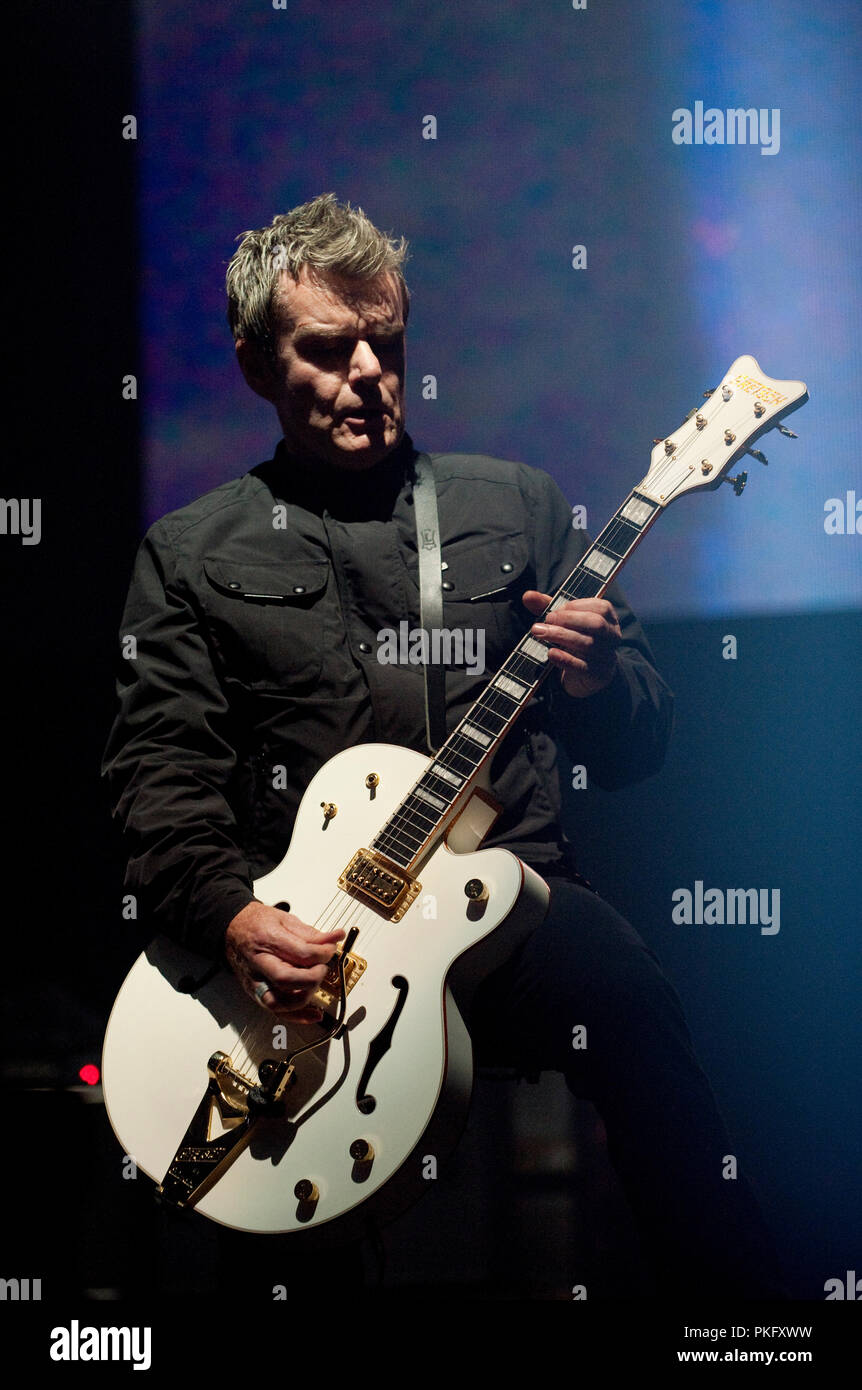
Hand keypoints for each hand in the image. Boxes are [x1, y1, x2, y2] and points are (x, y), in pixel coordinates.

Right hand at [225, 900, 344, 1023]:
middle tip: (322, 968)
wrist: (233, 930)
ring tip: (315, 985)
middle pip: (287, 979)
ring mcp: (255, 981)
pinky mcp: (256, 993)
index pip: (300, 953)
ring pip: (279, 1002)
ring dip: (304, 998)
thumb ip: (311, 933)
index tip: (330, 949)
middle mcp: (259, 963)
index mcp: (267, 939)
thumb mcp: (286, 920)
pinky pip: (276, 1012)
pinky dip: (298, 1017)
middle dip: (312, 977)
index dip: (322, 953)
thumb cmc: (257, 924)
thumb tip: (335, 938)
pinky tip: (314, 1014)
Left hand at [522, 591, 620, 697]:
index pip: (601, 607)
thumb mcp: (563, 621)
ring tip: (540, 633)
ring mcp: (607, 656)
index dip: (576, 607)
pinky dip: (565, 659)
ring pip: (588, 644)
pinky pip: (582, 666)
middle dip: (568, 619)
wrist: (585, 675)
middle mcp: (612, 636)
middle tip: (547, 620)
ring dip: (561, 636)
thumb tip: (528, 595)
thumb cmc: (575, 639)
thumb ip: (547, 607)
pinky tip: (551, 653)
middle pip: (596, 624)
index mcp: (608, 618)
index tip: (555, 610)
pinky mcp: (598, 675)